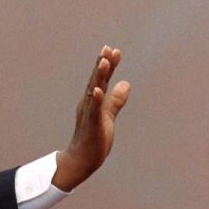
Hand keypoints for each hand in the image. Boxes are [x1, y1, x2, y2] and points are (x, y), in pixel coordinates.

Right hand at [52, 46, 130, 191]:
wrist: (82, 160)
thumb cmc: (94, 138)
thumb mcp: (108, 116)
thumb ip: (116, 100)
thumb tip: (126, 83)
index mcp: (93, 101)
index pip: (101, 79)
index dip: (107, 65)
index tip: (113, 50)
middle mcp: (88, 104)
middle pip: (96, 81)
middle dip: (102, 64)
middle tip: (107, 48)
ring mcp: (89, 114)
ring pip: (93, 92)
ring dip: (98, 77)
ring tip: (104, 62)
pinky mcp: (91, 126)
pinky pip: (93, 111)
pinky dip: (95, 99)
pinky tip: (98, 90)